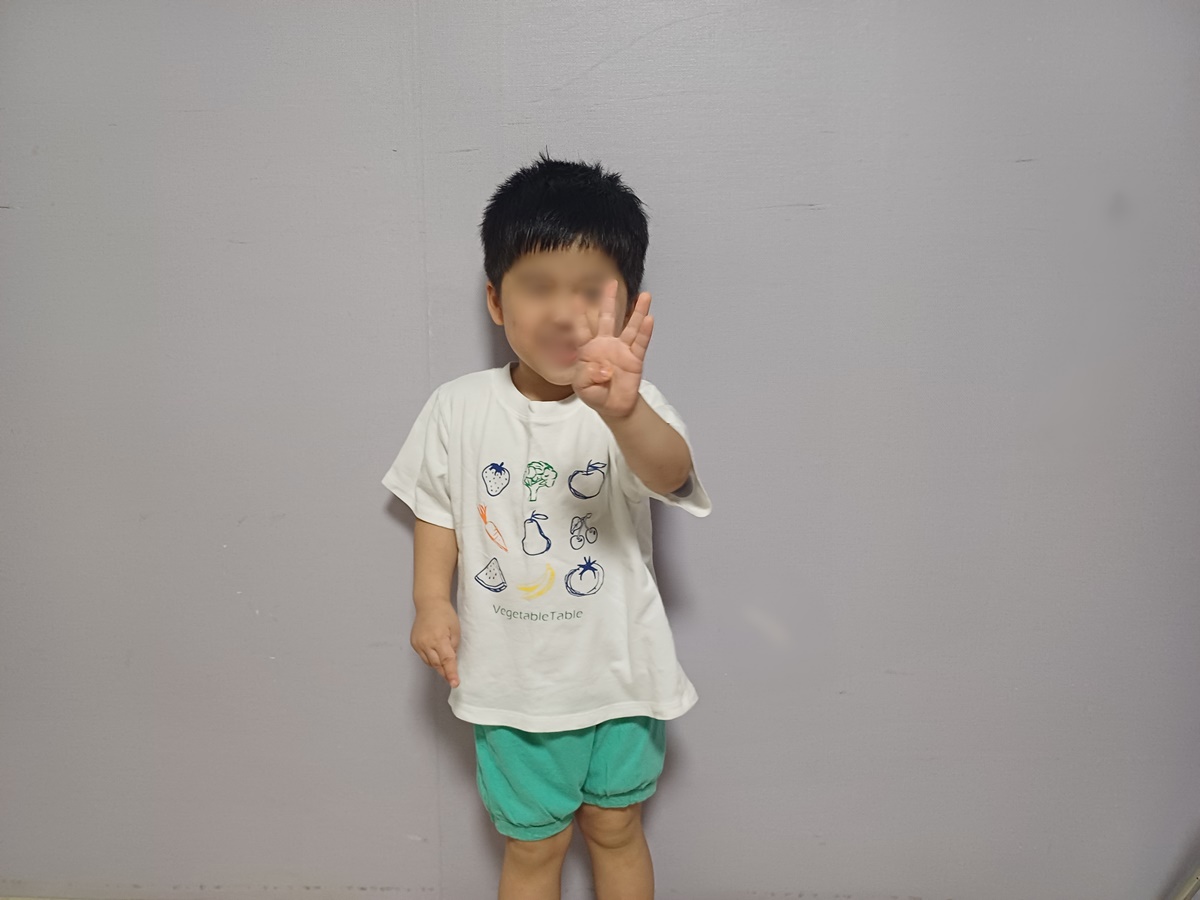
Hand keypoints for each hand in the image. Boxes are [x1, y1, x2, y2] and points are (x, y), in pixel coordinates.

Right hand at [411, 605, 460, 687]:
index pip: (447, 660)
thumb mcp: (455, 630)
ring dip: (438, 666)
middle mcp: (426, 643)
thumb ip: (453, 647)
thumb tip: (451, 661)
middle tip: (453, 678)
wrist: (429, 604)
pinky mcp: (414, 643)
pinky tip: (436, 656)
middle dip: (445, 672)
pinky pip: (424, 657)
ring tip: (446, 665)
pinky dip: (431, 659)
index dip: (451, 673)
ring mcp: (418, 643)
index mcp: (439, 638)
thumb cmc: (445, 614)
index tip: (455, 683)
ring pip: (429, 662)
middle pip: (437, 664)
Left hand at [571, 279, 653, 418]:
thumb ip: (587, 376)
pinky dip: (645, 332)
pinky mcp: (635, 359)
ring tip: (646, 295)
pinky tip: (649, 319)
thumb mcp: (583, 388)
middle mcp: (606, 345)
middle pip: (607, 318)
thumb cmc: (595, 394)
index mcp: (588, 350)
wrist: (614, 407)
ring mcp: (622, 350)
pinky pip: (641, 343)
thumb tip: (604, 368)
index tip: (577, 298)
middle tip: (611, 283)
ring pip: (629, 327)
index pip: (582, 330)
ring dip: (637, 311)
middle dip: (608, 300)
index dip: (579, 315)